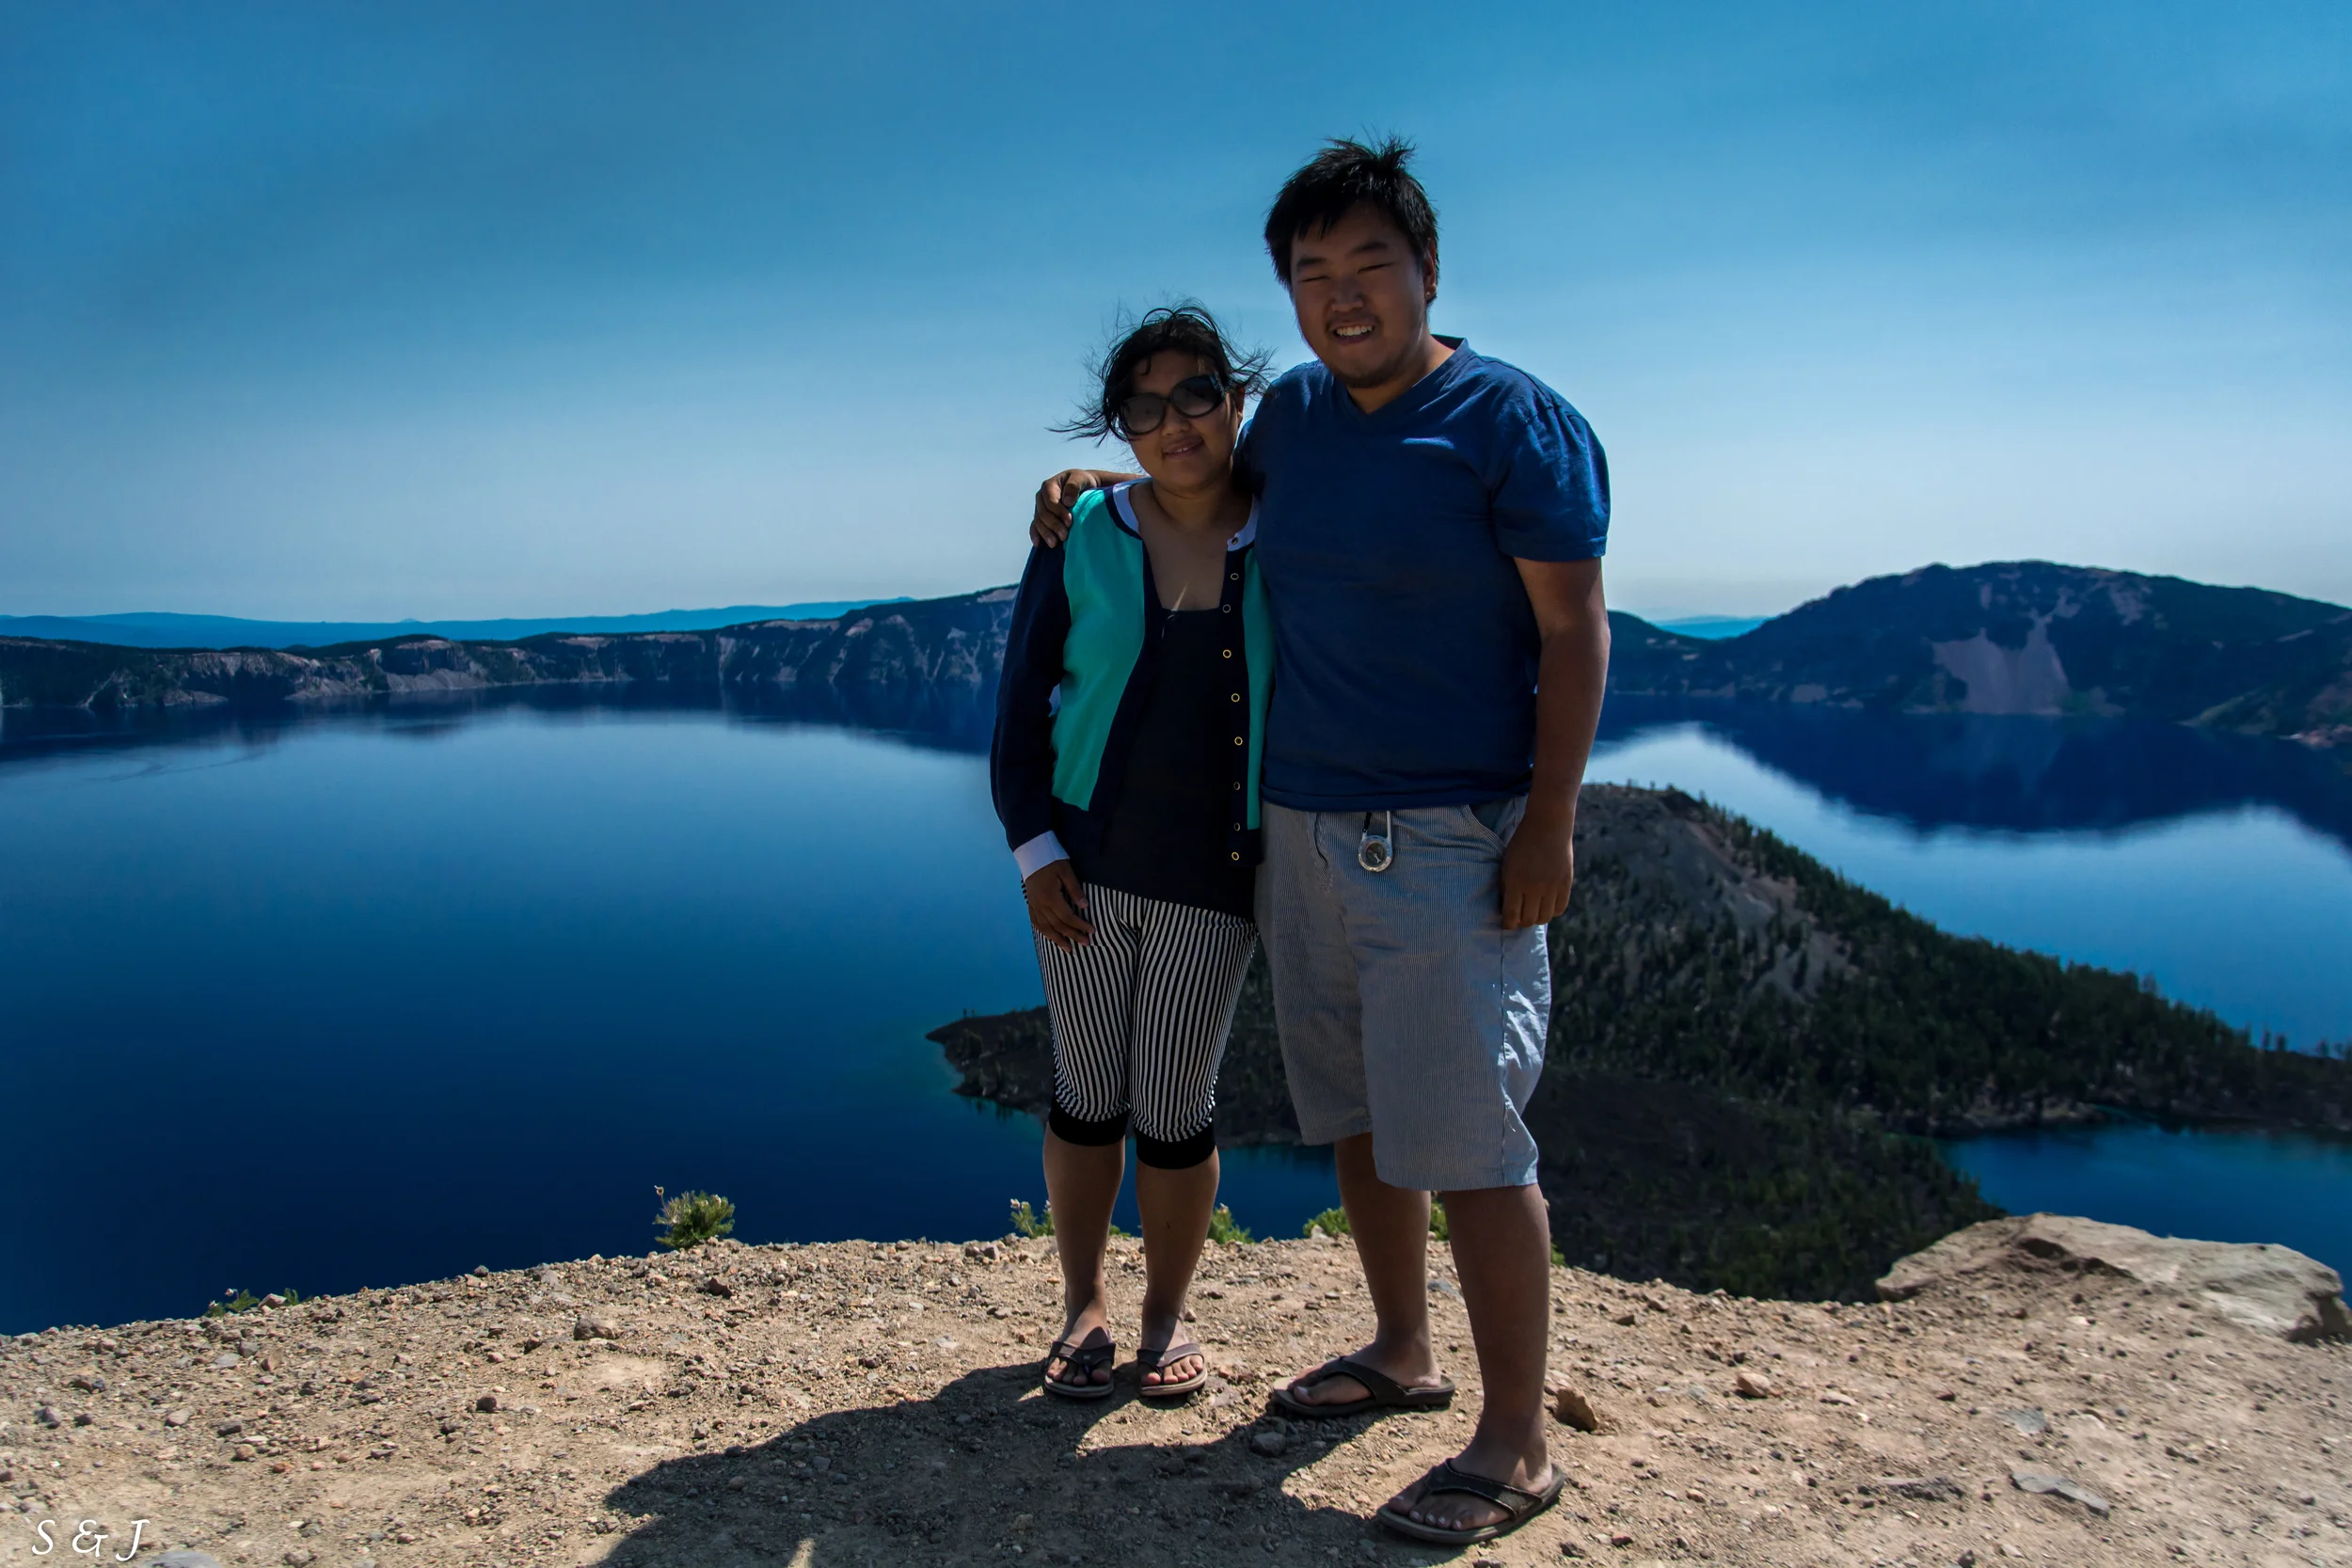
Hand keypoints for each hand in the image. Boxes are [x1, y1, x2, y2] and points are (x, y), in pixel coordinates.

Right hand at [1023, 860, 1093, 947]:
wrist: (1032, 854)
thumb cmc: (1052, 861)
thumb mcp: (1066, 872)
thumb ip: (1075, 890)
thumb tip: (1085, 907)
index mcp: (1051, 897)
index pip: (1068, 917)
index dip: (1080, 925)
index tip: (1091, 931)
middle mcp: (1041, 905)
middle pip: (1058, 925)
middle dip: (1073, 936)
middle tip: (1086, 944)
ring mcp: (1034, 906)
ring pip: (1046, 928)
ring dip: (1058, 940)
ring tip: (1069, 950)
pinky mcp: (1030, 904)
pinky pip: (1036, 923)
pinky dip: (1044, 932)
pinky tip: (1051, 938)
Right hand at [1031, 470, 1116, 547]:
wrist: (1084, 487)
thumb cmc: (1083, 482)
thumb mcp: (1081, 479)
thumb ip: (1074, 486)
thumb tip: (1067, 501)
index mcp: (1049, 485)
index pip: (1050, 501)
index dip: (1059, 512)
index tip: (1070, 522)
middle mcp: (1041, 497)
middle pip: (1043, 513)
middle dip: (1053, 525)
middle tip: (1064, 536)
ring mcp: (1040, 508)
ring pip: (1039, 522)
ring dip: (1046, 533)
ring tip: (1054, 544)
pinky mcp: (1041, 517)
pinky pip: (1034, 526)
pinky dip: (1035, 535)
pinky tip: (1038, 544)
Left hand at [1499, 802, 1574, 929]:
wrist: (1548, 825)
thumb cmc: (1522, 843)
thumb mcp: (1507, 863)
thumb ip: (1506, 886)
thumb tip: (1508, 909)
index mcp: (1515, 882)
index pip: (1511, 915)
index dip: (1508, 924)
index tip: (1507, 924)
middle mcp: (1534, 888)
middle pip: (1528, 920)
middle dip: (1521, 922)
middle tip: (1520, 918)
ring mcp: (1551, 887)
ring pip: (1544, 918)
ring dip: (1537, 918)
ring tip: (1533, 912)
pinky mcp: (1565, 884)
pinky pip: (1560, 909)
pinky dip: (1552, 911)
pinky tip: (1547, 905)